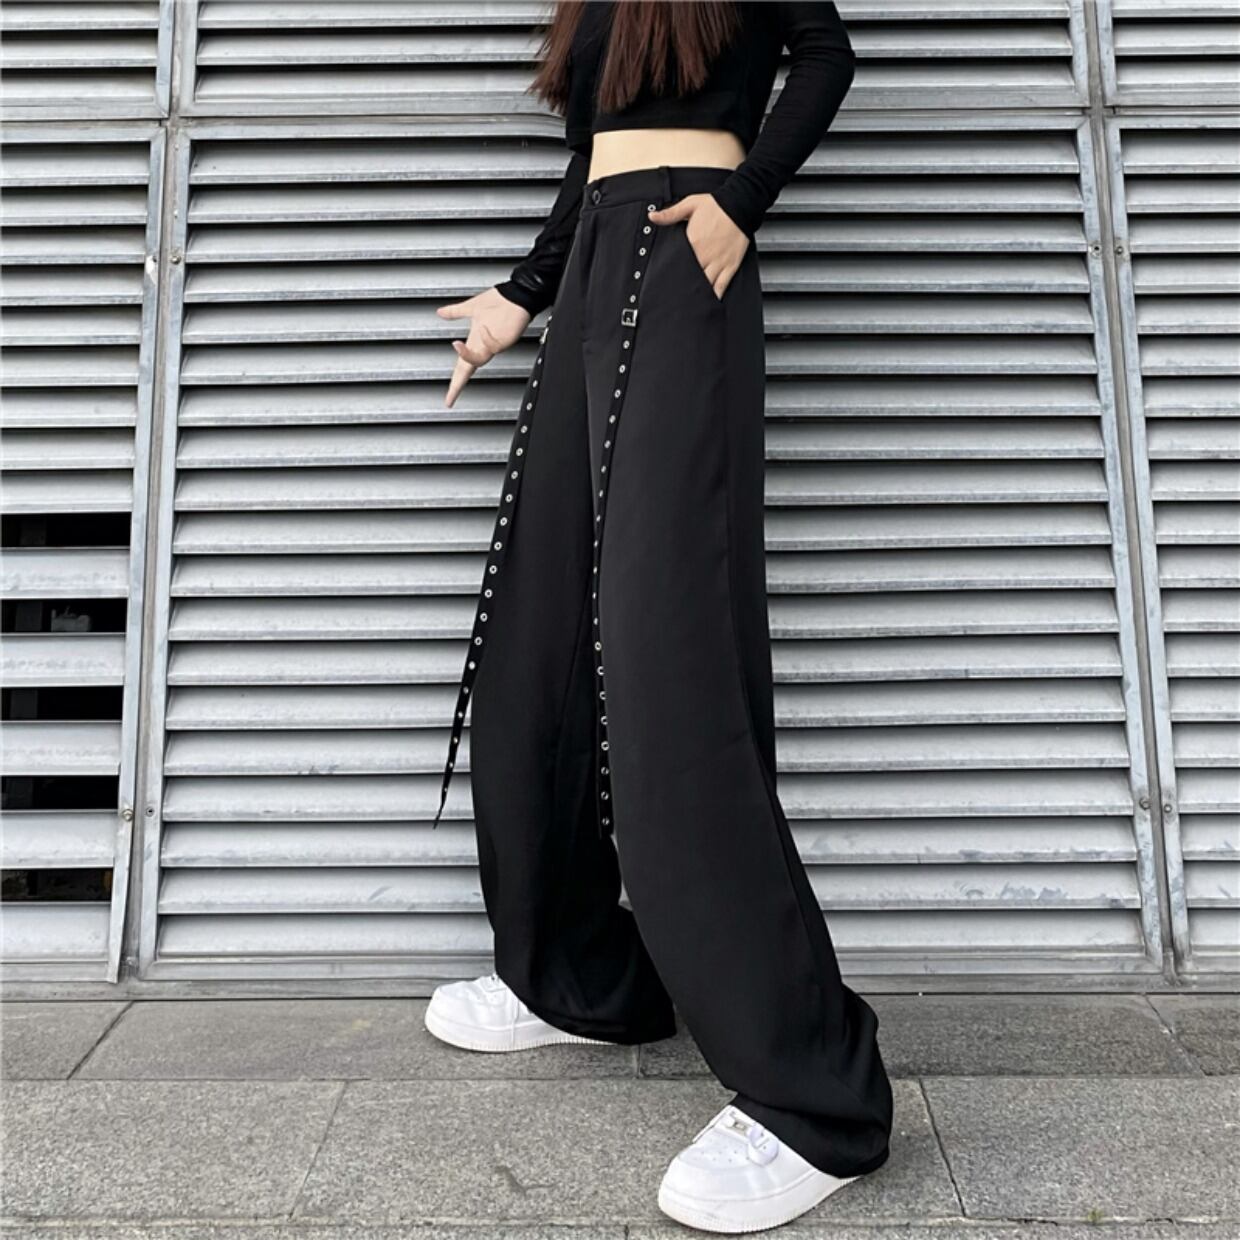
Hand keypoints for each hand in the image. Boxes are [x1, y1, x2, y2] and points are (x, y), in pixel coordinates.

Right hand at [437, 287, 531, 406]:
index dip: (455, 384)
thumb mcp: (471, 307)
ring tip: (458, 343)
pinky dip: (486, 338)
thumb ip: (454, 312)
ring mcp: (495, 345)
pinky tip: (484, 328)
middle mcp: (484, 346)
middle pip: (467, 370)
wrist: (517, 295)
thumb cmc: (499, 301)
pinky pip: (493, 346)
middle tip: (450, 398)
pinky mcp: (505, 340)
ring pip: (479, 360)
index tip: (448, 399)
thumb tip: (440, 312)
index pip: (462, 366)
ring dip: (468, 354)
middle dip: (458, 384)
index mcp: (475, 342)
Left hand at [647, 192, 748, 299]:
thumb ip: (670, 213)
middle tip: (674, 300)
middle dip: (682, 288)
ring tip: (688, 305)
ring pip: (705, 285)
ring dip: (697, 295)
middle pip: (690, 277)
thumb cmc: (716, 205)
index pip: (678, 263)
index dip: (670, 274)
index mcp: (693, 242)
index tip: (663, 282)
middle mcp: (705, 255)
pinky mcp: (730, 266)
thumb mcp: (690, 204)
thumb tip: (652, 216)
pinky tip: (709, 304)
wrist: (740, 204)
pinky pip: (722, 285)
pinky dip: (715, 296)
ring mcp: (718, 263)